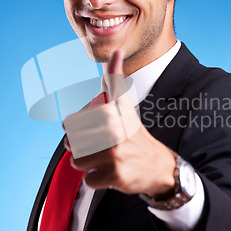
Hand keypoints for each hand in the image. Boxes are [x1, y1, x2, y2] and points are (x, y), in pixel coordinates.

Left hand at [63, 50, 175, 197]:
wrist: (160, 166)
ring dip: (89, 164)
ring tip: (107, 159)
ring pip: (77, 161)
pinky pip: (88, 179)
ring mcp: (115, 152)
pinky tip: (113, 171)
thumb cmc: (135, 134)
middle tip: (102, 148)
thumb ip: (113, 80)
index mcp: (109, 110)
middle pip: (71, 143)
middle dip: (82, 148)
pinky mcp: (115, 173)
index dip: (77, 128)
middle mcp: (112, 129)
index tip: (93, 130)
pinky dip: (97, 179)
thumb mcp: (124, 105)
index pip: (71, 123)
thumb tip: (117, 51)